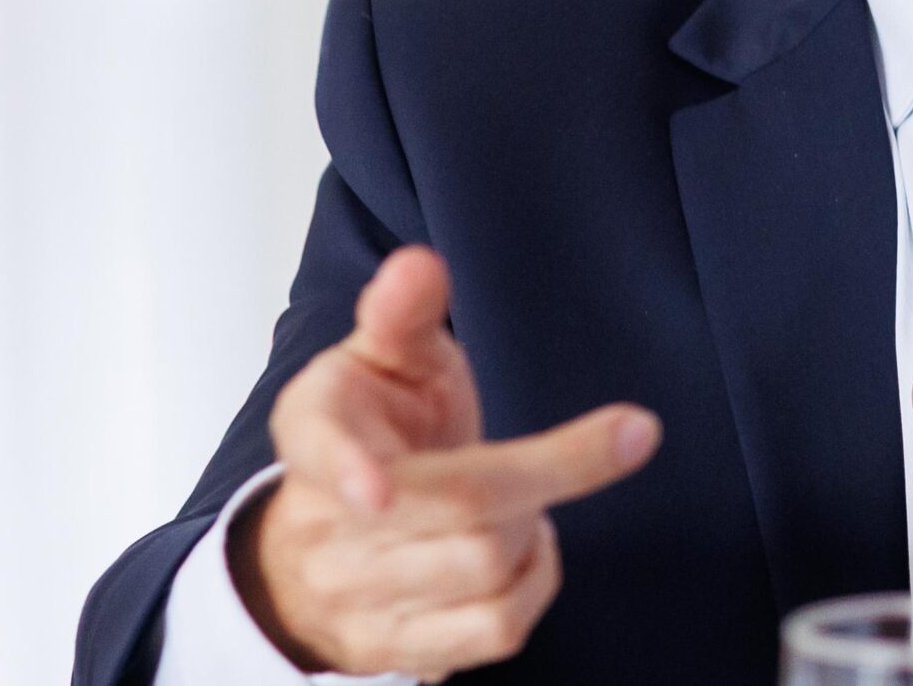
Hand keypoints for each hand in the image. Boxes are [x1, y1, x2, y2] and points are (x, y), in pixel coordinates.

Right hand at [228, 246, 660, 679]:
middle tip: (598, 439)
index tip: (373, 488)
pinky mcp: (395, 652)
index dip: (347, 467)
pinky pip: (496, 629)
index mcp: (314, 431)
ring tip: (527, 498)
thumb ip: (401, 312)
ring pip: (485, 566)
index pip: (323, 448)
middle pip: (458, 506)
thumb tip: (418, 265)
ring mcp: (357, 597)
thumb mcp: (379, 359)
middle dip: (552, 469)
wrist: (325, 540)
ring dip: (535, 525)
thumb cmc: (372, 430)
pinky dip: (537, 581)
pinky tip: (525, 549)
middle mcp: (325, 524)